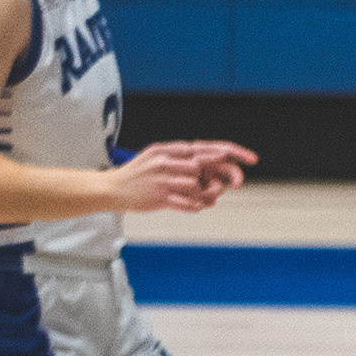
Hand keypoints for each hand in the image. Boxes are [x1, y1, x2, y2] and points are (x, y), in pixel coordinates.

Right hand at [106, 140, 255, 212]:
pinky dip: (195, 206)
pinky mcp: (160, 198)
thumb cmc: (137, 173)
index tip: (244, 157)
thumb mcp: (155, 154)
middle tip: (222, 184)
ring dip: (202, 194)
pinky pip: (187, 204)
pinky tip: (194, 206)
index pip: (200, 148)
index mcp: (165, 150)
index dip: (225, 152)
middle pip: (201, 167)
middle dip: (213, 177)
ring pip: (196, 186)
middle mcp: (164, 163)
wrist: (112, 189)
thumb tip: (203, 155)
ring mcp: (162, 180)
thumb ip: (178, 153)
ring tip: (199, 197)